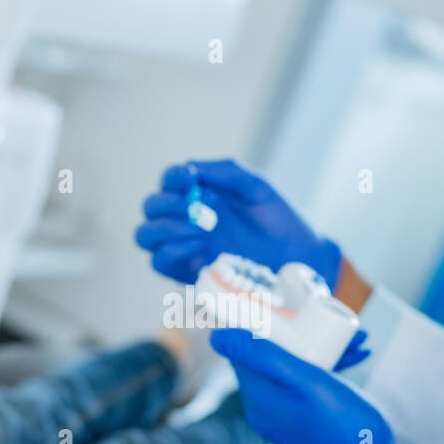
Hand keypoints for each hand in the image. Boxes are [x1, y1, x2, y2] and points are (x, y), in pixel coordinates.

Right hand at [135, 158, 342, 288]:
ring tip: (199, 228)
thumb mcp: (254, 186)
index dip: (172, 178)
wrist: (296, 256)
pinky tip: (199, 244)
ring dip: (165, 228)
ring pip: (146, 236)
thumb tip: (189, 170)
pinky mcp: (188, 273)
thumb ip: (223, 171)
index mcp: (198, 194)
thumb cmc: (276, 219)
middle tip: (193, 207)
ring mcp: (184, 247)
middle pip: (151, 208)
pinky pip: (161, 263)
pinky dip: (172, 250)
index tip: (189, 179)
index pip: (168, 182)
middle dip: (167, 204)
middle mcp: (185, 219)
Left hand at [211, 328, 408, 443]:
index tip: (280, 302)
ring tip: (355, 337)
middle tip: (327, 317)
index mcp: (258, 397)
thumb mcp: (304, 381)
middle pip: (272, 355)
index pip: (245, 349)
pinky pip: (310, 383)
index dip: (260, 322)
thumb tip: (217, 335)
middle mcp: (266, 407)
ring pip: (296, 367)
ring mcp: (286, 415)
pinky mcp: (306, 420)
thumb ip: (262, 356)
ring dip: (322, 348)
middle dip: (299, 332)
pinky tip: (355, 355)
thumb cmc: (340, 422)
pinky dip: (329, 366)